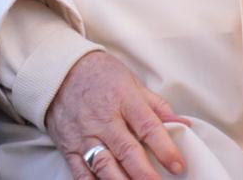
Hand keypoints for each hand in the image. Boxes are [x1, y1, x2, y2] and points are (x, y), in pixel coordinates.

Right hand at [44, 50, 188, 179]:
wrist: (59, 72)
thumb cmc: (101, 75)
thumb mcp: (131, 81)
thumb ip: (157, 106)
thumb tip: (183, 124)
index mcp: (124, 99)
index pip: (148, 127)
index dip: (165, 148)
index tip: (178, 165)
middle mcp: (104, 120)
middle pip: (127, 151)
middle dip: (145, 174)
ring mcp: (85, 136)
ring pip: (104, 166)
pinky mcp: (69, 148)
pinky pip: (81, 174)